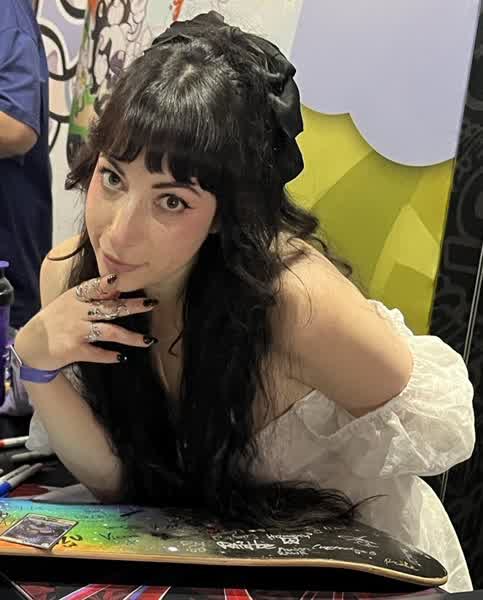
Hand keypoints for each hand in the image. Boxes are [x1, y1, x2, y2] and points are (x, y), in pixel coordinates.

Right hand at [14, 273, 157, 370]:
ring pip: (109, 331)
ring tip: (149, 341)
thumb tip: (118, 288)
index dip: (108, 283)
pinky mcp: (73, 349)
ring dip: (131, 337)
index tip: (122, 279)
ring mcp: (75, 331)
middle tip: (152, 304)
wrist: (30, 346)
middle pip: (109, 308)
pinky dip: (110, 356)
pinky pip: (96, 353)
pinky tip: (122, 357)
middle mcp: (77, 312)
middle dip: (133, 306)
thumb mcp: (69, 303)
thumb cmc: (55, 321)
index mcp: (76, 297)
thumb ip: (92, 296)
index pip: (94, 287)